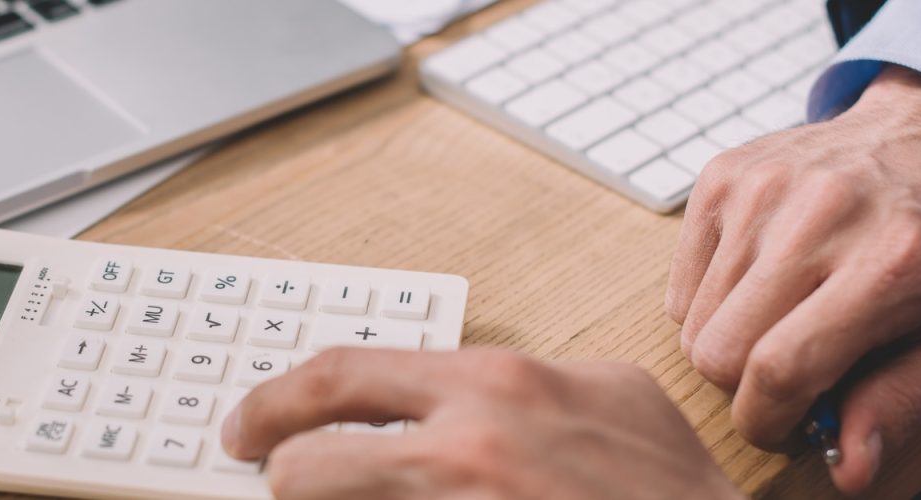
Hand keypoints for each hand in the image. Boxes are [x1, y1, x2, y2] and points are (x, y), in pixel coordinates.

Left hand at [221, 348, 740, 498]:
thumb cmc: (669, 485)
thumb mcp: (611, 391)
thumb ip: (524, 380)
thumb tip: (460, 390)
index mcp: (493, 385)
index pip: (344, 375)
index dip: (279, 402)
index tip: (251, 426)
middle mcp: (465, 449)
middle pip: (306, 464)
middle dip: (275, 475)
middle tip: (258, 476)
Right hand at [667, 66, 920, 492]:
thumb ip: (903, 404)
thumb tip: (847, 466)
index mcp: (894, 261)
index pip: (783, 367)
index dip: (767, 420)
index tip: (781, 428)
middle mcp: (821, 213)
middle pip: (721, 350)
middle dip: (744, 387)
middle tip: (788, 377)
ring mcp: (763, 189)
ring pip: (695, 323)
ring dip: (731, 342)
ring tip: (783, 322)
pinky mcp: (723, 176)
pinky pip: (682, 284)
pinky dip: (712, 304)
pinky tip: (762, 285)